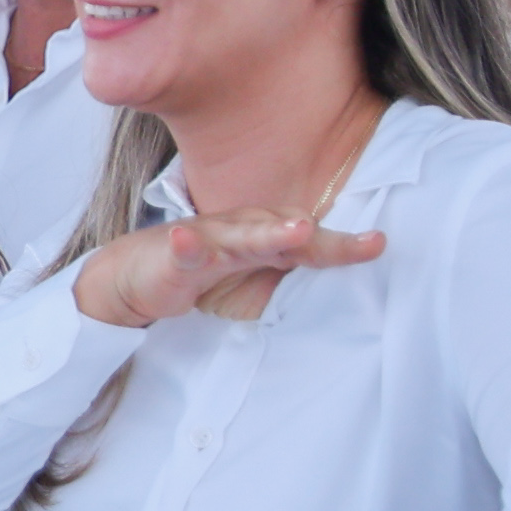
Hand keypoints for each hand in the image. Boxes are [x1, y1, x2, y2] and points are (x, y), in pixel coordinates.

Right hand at [72, 207, 385, 331]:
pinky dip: (185, 246)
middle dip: (319, 236)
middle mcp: (241, 232)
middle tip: (361, 241)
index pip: (309, 242)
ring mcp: (208, 241)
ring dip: (269, 231)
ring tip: (297, 230)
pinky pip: (182, 251)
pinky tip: (186, 241)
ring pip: (243, 235)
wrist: (132, 274)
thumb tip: (339, 280)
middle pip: (285, 232)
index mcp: (263, 240)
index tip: (379, 244)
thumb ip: (289, 270)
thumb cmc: (199, 271)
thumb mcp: (252, 275)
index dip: (343, 244)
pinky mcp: (173, 258)